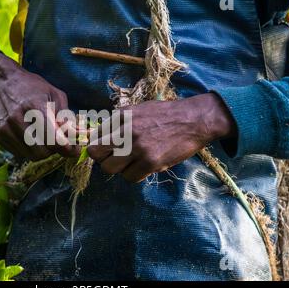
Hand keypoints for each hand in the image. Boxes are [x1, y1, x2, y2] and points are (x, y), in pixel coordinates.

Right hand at [0, 52, 78, 160]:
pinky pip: (19, 153)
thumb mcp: (55, 95)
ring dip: (42, 151)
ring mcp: (5, 128)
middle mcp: (17, 118)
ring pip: (31, 155)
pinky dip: (28, 149)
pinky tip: (30, 136)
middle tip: (56, 141)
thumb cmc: (33, 87)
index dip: (66, 147)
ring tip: (43, 138)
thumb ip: (66, 117)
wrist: (2, 82)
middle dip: (54, 150)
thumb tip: (78, 136)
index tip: (73, 148)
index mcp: (35, 106)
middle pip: (43, 151)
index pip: (53, 138)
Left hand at [87, 93, 235, 182]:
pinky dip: (134, 175)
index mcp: (121, 116)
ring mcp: (138, 147)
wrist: (194, 120)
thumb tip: (100, 137)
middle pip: (96, 154)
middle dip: (103, 158)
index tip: (105, 150)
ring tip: (131, 163)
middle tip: (114, 158)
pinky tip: (143, 166)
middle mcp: (126, 130)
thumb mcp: (138, 110)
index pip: (94, 137)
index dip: (98, 146)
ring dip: (119, 168)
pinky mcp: (150, 162)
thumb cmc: (165, 114)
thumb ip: (119, 122)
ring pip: (110, 168)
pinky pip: (130, 177)